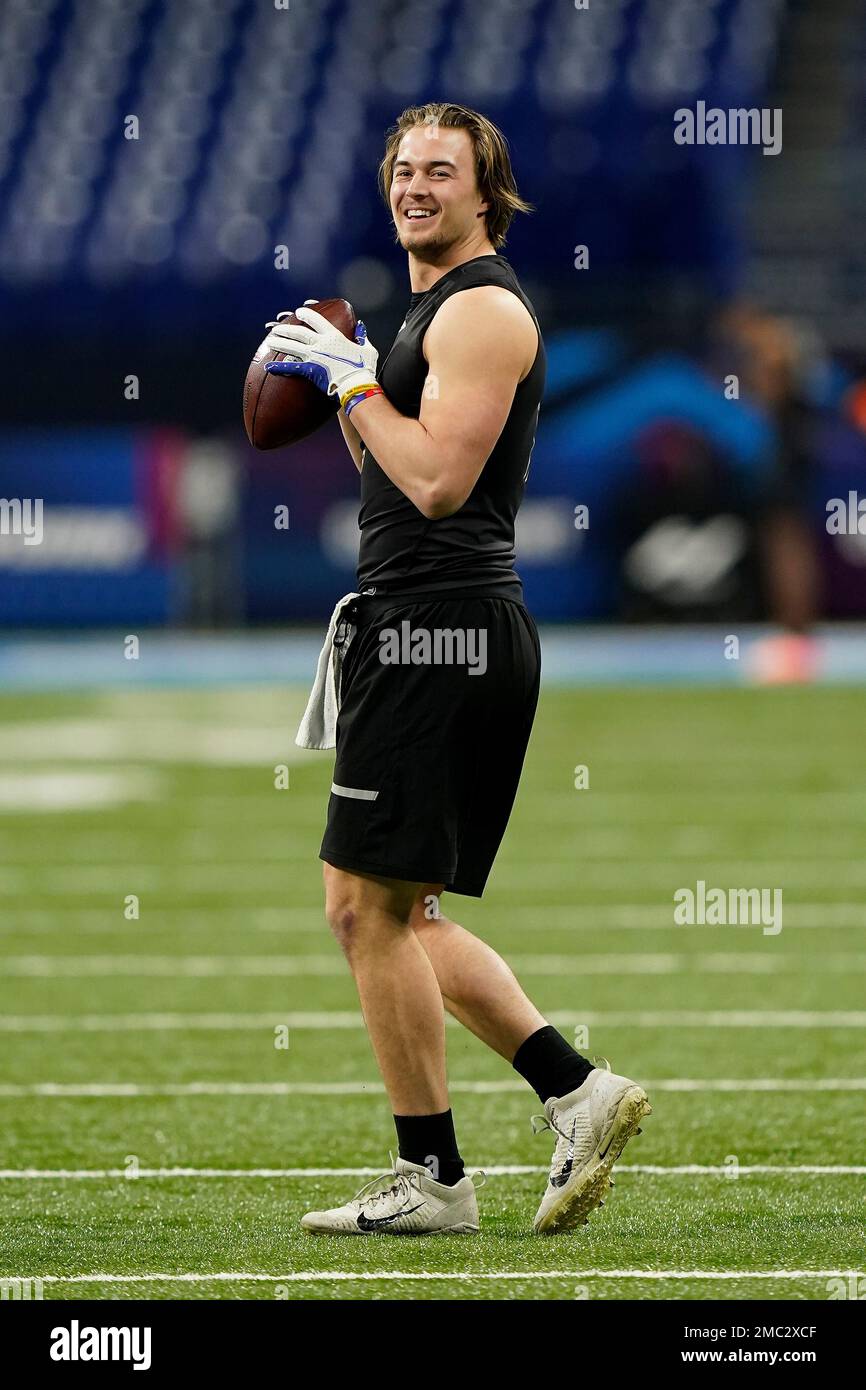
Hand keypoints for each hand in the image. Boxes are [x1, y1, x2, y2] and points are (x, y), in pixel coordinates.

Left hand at [263, 305, 377, 402]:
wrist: (357, 384)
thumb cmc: (364, 368)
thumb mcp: (367, 349)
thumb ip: (362, 337)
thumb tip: (361, 327)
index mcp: (334, 336)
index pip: (317, 320)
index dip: (307, 315)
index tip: (299, 312)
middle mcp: (321, 343)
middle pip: (299, 332)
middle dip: (287, 328)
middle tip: (277, 328)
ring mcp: (314, 356)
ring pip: (292, 346)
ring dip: (280, 342)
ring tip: (270, 340)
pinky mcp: (310, 370)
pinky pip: (292, 367)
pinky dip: (279, 367)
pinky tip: (268, 367)